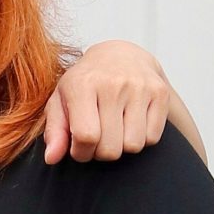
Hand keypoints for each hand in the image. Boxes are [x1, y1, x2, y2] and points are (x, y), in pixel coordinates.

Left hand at [43, 41, 173, 163]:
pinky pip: (152, 138)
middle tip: (97, 139)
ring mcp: (140, 87)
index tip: (79, 147)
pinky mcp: (161, 92)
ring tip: (114, 130)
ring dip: (122, 146)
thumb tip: (52, 158)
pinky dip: (142, 138)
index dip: (81, 153)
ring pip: (134, 146)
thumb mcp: (61, 102)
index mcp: (83, 84)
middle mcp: (113, 83)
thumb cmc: (85, 84)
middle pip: (111, 148)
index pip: (86, 136)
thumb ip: (55, 131)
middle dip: (101, 152)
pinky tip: (131, 123)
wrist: (120, 56)